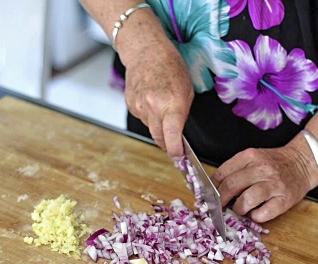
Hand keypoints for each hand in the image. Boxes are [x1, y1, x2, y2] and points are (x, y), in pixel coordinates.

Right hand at [120, 39, 193, 156]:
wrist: (146, 51)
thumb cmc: (170, 66)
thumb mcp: (187, 90)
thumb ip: (183, 113)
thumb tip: (180, 133)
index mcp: (172, 103)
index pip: (172, 135)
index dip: (175, 150)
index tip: (179, 157)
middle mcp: (154, 107)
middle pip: (159, 138)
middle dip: (167, 144)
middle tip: (174, 145)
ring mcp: (139, 106)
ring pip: (150, 128)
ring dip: (158, 125)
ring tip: (162, 106)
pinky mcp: (131, 105)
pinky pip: (142, 118)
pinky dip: (148, 115)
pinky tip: (151, 100)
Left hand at [213, 146, 317, 222]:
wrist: (303, 162)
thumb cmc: (275, 163)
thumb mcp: (254, 158)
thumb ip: (236, 169)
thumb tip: (215, 188)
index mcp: (250, 156)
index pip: (222, 173)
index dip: (212, 188)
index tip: (210, 195)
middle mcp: (262, 169)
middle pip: (231, 187)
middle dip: (220, 200)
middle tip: (220, 206)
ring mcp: (274, 184)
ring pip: (246, 201)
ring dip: (238, 209)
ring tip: (240, 208)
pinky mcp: (284, 200)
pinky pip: (263, 214)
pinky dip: (255, 216)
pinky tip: (256, 212)